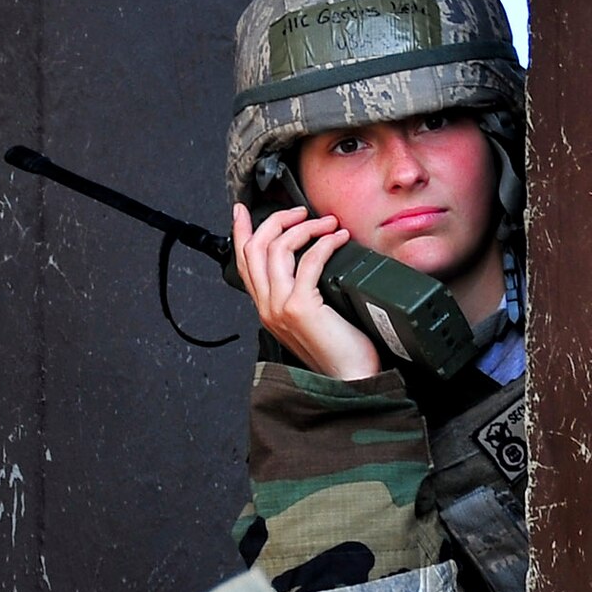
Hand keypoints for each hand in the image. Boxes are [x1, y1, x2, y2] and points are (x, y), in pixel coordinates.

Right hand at [231, 204, 382, 380]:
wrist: (351, 381)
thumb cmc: (341, 354)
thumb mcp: (312, 319)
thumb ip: (301, 294)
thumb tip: (312, 258)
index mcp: (267, 309)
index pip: (244, 262)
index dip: (241, 231)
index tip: (243, 210)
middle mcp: (267, 307)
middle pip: (255, 248)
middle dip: (277, 220)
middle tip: (301, 211)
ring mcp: (280, 307)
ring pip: (277, 249)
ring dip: (305, 228)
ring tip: (328, 223)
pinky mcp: (300, 308)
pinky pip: (308, 261)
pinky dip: (325, 243)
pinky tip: (339, 238)